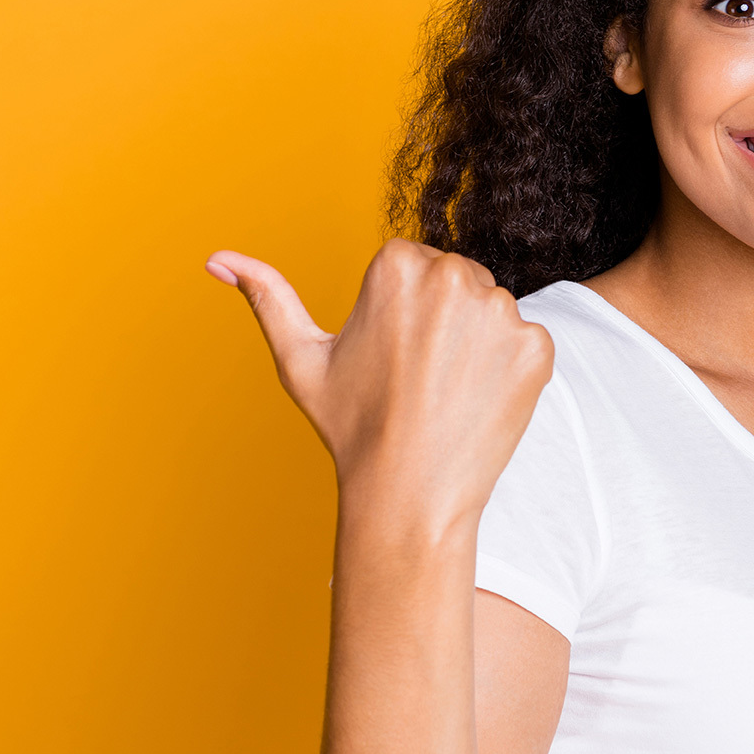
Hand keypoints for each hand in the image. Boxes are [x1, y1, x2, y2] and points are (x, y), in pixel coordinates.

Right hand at [205, 240, 554, 536]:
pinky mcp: (537, 347)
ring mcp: (502, 312)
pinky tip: (476, 401)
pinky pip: (524, 342)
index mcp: (398, 265)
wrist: (409, 495)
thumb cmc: (351, 427)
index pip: (412, 264)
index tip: (389, 355)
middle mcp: (454, 275)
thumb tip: (216, 259)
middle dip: (440, 318)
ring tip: (445, 391)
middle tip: (417, 377)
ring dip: (474, 341)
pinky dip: (507, 369)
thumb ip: (266, 296)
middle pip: (455, 280)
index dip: (399, 311)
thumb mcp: (300, 359)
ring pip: (490, 309)